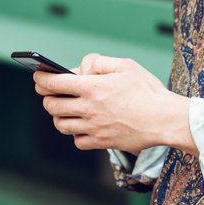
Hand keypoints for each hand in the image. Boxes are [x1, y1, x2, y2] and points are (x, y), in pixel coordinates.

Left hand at [32, 53, 191, 154]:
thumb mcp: (125, 65)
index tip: (38, 77)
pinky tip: (82, 125)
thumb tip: (81, 68)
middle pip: (52, 105)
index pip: (54, 83)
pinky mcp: (101, 142)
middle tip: (50, 92)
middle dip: (47, 97)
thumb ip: (98, 62)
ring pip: (61, 125)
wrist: (165, 119)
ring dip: (58, 116)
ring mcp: (93, 128)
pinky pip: (77, 141)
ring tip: (64, 109)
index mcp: (92, 87)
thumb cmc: (147, 90)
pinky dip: (75, 134)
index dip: (41, 79)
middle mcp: (88, 109)